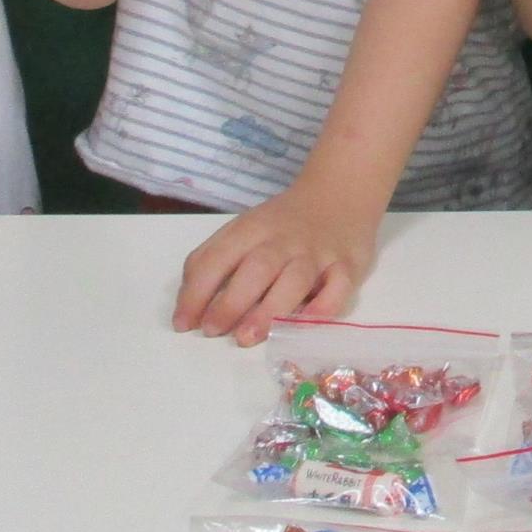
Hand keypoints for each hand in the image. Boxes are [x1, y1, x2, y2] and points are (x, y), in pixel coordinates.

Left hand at [173, 192, 375, 344]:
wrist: (339, 193)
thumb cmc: (282, 222)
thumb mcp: (242, 229)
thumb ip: (213, 261)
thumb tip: (189, 310)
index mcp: (251, 230)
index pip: (218, 258)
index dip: (196, 292)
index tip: (183, 324)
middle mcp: (284, 240)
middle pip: (256, 269)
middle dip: (231, 302)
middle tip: (213, 331)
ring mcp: (317, 253)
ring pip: (294, 280)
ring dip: (270, 310)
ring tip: (247, 338)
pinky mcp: (347, 265)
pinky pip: (339, 287)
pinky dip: (324, 306)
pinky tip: (306, 323)